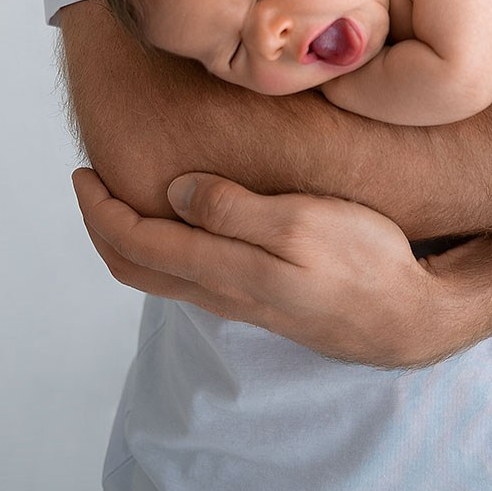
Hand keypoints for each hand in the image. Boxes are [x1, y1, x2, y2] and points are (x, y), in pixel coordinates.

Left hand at [71, 167, 440, 367]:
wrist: (408, 318)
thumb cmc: (363, 262)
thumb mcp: (301, 223)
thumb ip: (235, 210)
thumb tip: (173, 193)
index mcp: (223, 271)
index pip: (135, 244)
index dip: (99, 210)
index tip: (83, 172)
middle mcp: (222, 292)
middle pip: (136, 268)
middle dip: (101, 226)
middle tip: (89, 182)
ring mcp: (242, 299)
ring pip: (161, 275)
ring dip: (131, 237)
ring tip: (124, 196)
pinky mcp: (263, 298)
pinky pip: (191, 276)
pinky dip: (165, 247)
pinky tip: (184, 221)